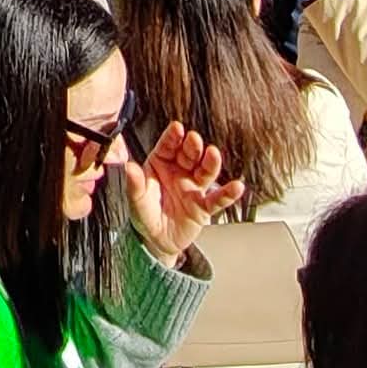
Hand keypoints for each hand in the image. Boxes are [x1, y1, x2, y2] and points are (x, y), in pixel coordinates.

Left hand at [124, 120, 244, 265]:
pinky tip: (237, 187)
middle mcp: (179, 172)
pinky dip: (227, 194)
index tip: (177, 127)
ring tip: (213, 154)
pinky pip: (216, 199)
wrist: (156, 240)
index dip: (173, 137)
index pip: (167, 147)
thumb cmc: (145, 214)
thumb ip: (135, 183)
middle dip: (192, 146)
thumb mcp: (136, 199)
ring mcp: (193, 188)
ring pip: (204, 172)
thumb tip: (129, 166)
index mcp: (160, 164)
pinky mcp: (202, 207)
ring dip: (210, 163)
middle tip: (194, 138)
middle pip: (189, 156)